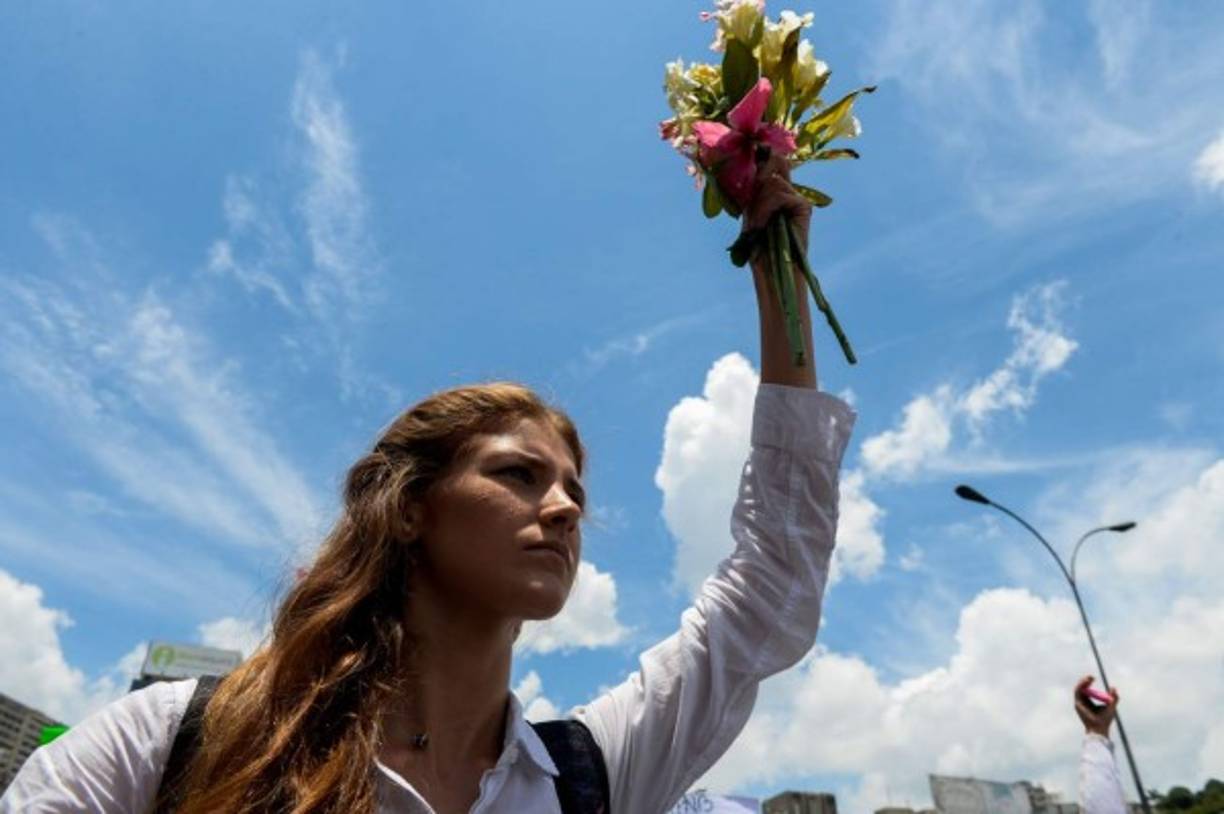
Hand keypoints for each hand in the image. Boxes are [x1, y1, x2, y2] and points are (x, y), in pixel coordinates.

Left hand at [741, 152, 811, 271]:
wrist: (771, 270)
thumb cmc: (757, 248)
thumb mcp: (750, 213)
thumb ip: (754, 190)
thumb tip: (757, 160)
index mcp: (775, 192)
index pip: (774, 161)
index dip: (765, 154)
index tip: (755, 150)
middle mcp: (788, 192)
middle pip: (774, 164)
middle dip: (757, 184)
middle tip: (751, 209)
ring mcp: (797, 199)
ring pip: (772, 183)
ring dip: (759, 205)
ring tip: (757, 226)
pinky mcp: (804, 207)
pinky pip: (780, 195)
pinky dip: (766, 209)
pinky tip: (763, 225)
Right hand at [1074, 675, 1118, 737]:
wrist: (1100, 727)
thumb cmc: (1105, 719)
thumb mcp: (1111, 706)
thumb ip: (1114, 697)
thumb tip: (1113, 687)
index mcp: (1089, 702)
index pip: (1087, 690)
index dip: (1088, 683)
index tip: (1093, 678)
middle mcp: (1083, 702)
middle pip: (1081, 688)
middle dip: (1084, 680)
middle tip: (1091, 677)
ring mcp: (1079, 703)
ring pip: (1078, 688)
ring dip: (1082, 682)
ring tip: (1090, 678)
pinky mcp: (1077, 704)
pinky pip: (1077, 692)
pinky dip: (1081, 686)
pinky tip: (1086, 682)